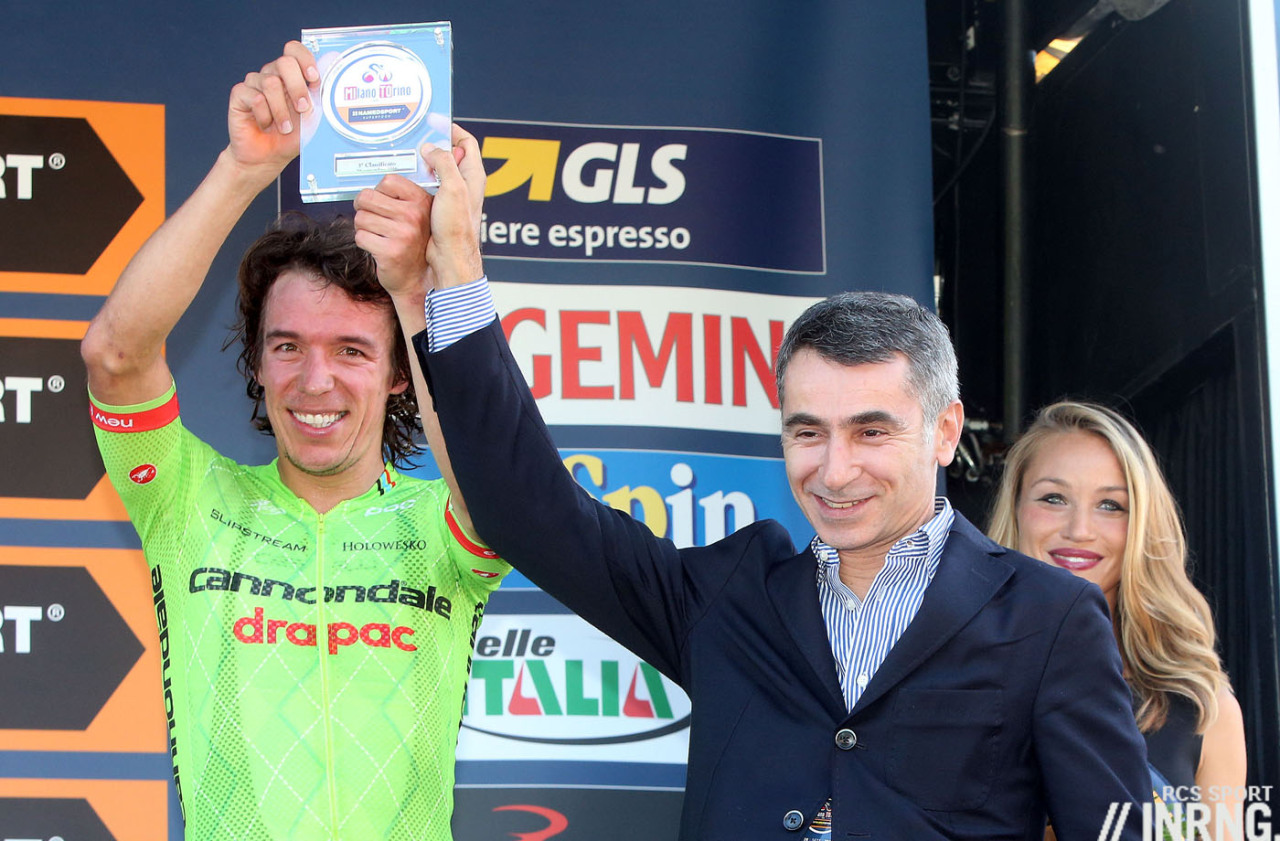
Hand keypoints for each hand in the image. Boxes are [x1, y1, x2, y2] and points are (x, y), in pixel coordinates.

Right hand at [226, 41, 318, 176]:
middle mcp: (272, 75)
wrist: (267, 157)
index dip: (305, 60)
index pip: (295, 50)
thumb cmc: (290, 138)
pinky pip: (254, 97)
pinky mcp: (240, 94)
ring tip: (284, 128)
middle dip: (297, 87)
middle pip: (284, 62)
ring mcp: (255, 83)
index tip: (314, 79)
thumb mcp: (312, 118)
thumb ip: (319, 96)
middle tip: (302, 108)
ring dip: (281, 111)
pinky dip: (264, 115)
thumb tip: (330, 71)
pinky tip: (265, 125)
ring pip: (270, 83)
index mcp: (291, 76)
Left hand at [353, 175, 431, 299]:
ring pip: (360, 218)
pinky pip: (360, 237)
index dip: (379, 191)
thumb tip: (374, 186)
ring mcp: (403, 234)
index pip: (388, 181)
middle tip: (373, 218)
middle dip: (364, 208)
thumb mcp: (419, 215)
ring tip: (379, 235)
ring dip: (364, 227)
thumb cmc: (415, 245)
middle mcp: (414, 216)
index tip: (382, 201)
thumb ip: (403, 198)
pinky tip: (378, 247)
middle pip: (367, 197)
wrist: (419, 279)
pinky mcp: (390, 252)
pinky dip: (364, 243)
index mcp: (422, 202)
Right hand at [421, 124, 486, 288]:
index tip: (433, 122)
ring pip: (436, 171)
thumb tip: (429, 148)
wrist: (450, 259)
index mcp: (473, 176)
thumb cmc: (456, 226)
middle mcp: (464, 184)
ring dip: (422, 164)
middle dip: (433, 145)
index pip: (467, 142)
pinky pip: (426, 187)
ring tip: (405, 157)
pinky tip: (403, 181)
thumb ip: (443, 163)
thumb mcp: (453, 188)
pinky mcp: (439, 209)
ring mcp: (451, 197)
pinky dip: (416, 181)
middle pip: (450, 155)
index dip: (451, 129)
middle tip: (414, 139)